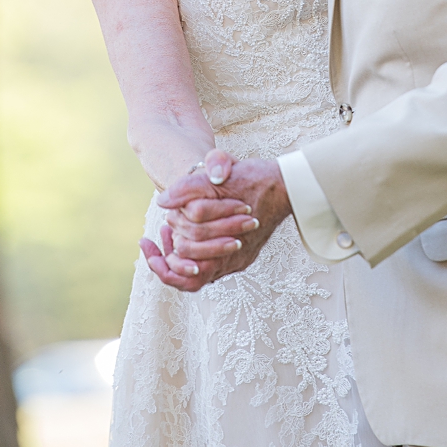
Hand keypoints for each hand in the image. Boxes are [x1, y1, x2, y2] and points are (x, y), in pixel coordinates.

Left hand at [140, 150, 291, 292]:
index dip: (170, 236)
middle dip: (169, 250)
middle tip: (161, 232)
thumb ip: (192, 183)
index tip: (160, 227)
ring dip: (176, 264)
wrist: (286, 187)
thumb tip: (164, 201)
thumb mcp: (223, 168)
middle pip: (191, 265)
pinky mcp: (240, 260)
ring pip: (197, 278)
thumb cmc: (255, 177)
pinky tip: (182, 246)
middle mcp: (235, 252)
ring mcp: (238, 259)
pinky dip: (189, 264)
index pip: (189, 244)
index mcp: (231, 231)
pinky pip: (208, 275)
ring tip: (164, 244)